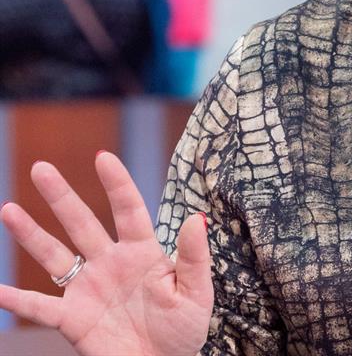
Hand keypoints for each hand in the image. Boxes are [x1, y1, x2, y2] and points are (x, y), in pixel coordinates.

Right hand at [0, 153, 212, 355]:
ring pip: (55, 255)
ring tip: (9, 210)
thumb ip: (194, 257)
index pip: (128, 210)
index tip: (103, 157)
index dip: (116, 184)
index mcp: (143, 252)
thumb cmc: (183, 330)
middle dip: (62, 196)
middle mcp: (110, 263)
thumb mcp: (196, 293)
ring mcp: (88, 289)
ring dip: (32, 234)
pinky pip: (39, 307)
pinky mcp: (73, 319)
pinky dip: (16, 299)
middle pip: (82, 223)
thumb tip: (197, 219)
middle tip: (41, 168)